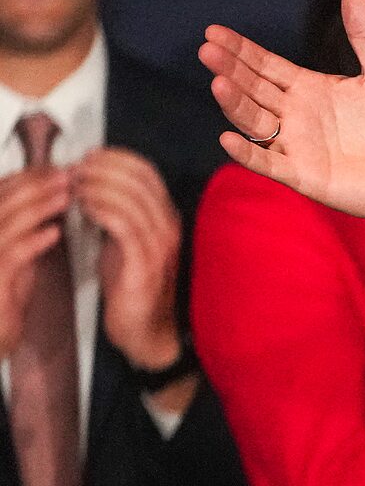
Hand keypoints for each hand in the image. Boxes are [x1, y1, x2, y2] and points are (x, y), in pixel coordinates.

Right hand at [0, 164, 69, 358]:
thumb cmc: (5, 295)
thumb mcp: (18, 254)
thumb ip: (28, 228)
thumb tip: (52, 201)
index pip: (1, 192)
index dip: (28, 177)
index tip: (56, 169)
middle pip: (2, 201)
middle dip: (34, 185)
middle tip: (65, 175)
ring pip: (5, 223)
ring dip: (36, 207)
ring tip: (65, 196)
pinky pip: (11, 255)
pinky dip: (32, 241)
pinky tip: (54, 232)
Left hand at [75, 147, 183, 371]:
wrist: (144, 328)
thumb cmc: (129, 284)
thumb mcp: (124, 240)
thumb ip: (116, 211)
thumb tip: (90, 181)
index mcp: (166, 217)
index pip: (147, 171)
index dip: (115, 157)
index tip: (87, 157)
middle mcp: (168, 226)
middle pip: (139, 178)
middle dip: (102, 167)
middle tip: (75, 170)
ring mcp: (159, 245)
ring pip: (131, 197)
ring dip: (97, 186)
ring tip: (75, 187)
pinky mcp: (145, 263)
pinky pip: (123, 224)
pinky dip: (101, 209)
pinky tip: (84, 208)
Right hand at [199, 0, 364, 234]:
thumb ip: (364, 34)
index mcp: (308, 88)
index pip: (265, 65)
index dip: (240, 50)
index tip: (213, 32)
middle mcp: (295, 115)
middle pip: (253, 89)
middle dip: (230, 69)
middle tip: (207, 49)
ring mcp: (296, 145)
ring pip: (254, 122)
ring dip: (235, 104)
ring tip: (218, 83)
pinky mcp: (303, 176)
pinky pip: (268, 163)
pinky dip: (248, 153)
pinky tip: (228, 138)